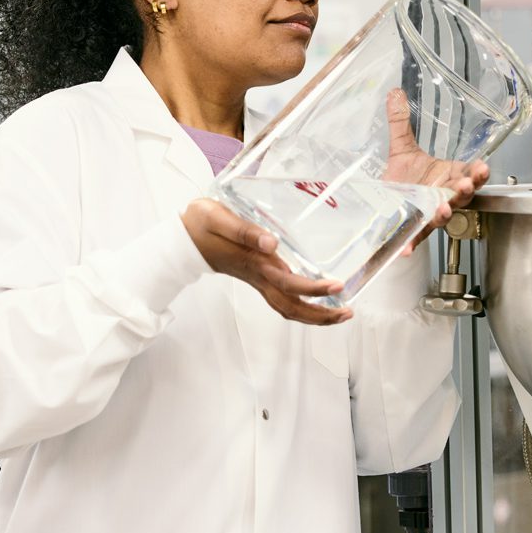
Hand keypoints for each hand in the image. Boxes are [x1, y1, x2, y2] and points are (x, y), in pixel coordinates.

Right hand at [181, 199, 352, 325]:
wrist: (183, 238)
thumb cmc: (201, 224)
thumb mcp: (217, 217)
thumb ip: (243, 229)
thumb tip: (272, 243)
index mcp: (253, 263)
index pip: (287, 283)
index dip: (313, 288)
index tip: (335, 285)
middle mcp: (258, 277)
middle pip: (291, 307)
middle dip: (320, 314)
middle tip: (347, 312)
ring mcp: (257, 280)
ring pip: (287, 308)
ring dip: (314, 315)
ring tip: (341, 313)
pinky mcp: (257, 278)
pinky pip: (283, 300)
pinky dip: (303, 306)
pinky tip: (318, 301)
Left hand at [382, 88, 490, 250]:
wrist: (386, 201)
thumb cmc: (404, 176)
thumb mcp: (402, 148)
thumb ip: (401, 122)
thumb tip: (394, 93)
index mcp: (448, 176)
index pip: (470, 173)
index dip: (478, 173)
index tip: (482, 168)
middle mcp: (444, 195)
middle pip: (462, 195)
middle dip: (467, 190)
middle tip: (467, 184)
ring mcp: (430, 212)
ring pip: (444, 214)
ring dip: (446, 212)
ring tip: (444, 208)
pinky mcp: (413, 225)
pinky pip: (415, 237)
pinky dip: (411, 243)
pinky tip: (406, 249)